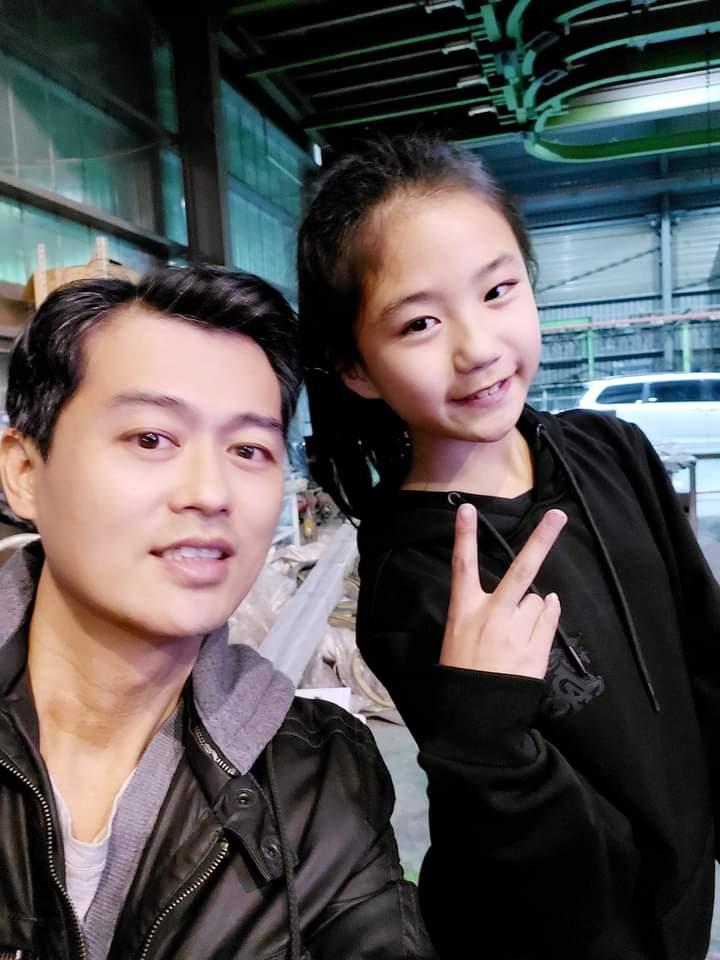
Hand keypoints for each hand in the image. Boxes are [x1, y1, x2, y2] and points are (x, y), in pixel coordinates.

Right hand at [440, 504, 565, 677]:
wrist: (477, 715)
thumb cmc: (462, 671)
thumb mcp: (458, 635)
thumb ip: (487, 610)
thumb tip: (537, 594)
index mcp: (464, 610)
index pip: (462, 565)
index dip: (464, 536)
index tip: (466, 508)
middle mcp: (493, 615)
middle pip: (521, 570)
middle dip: (541, 540)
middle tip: (558, 516)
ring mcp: (517, 632)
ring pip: (538, 600)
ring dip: (533, 608)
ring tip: (516, 632)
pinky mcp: (536, 649)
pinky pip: (549, 618)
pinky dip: (546, 618)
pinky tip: (533, 632)